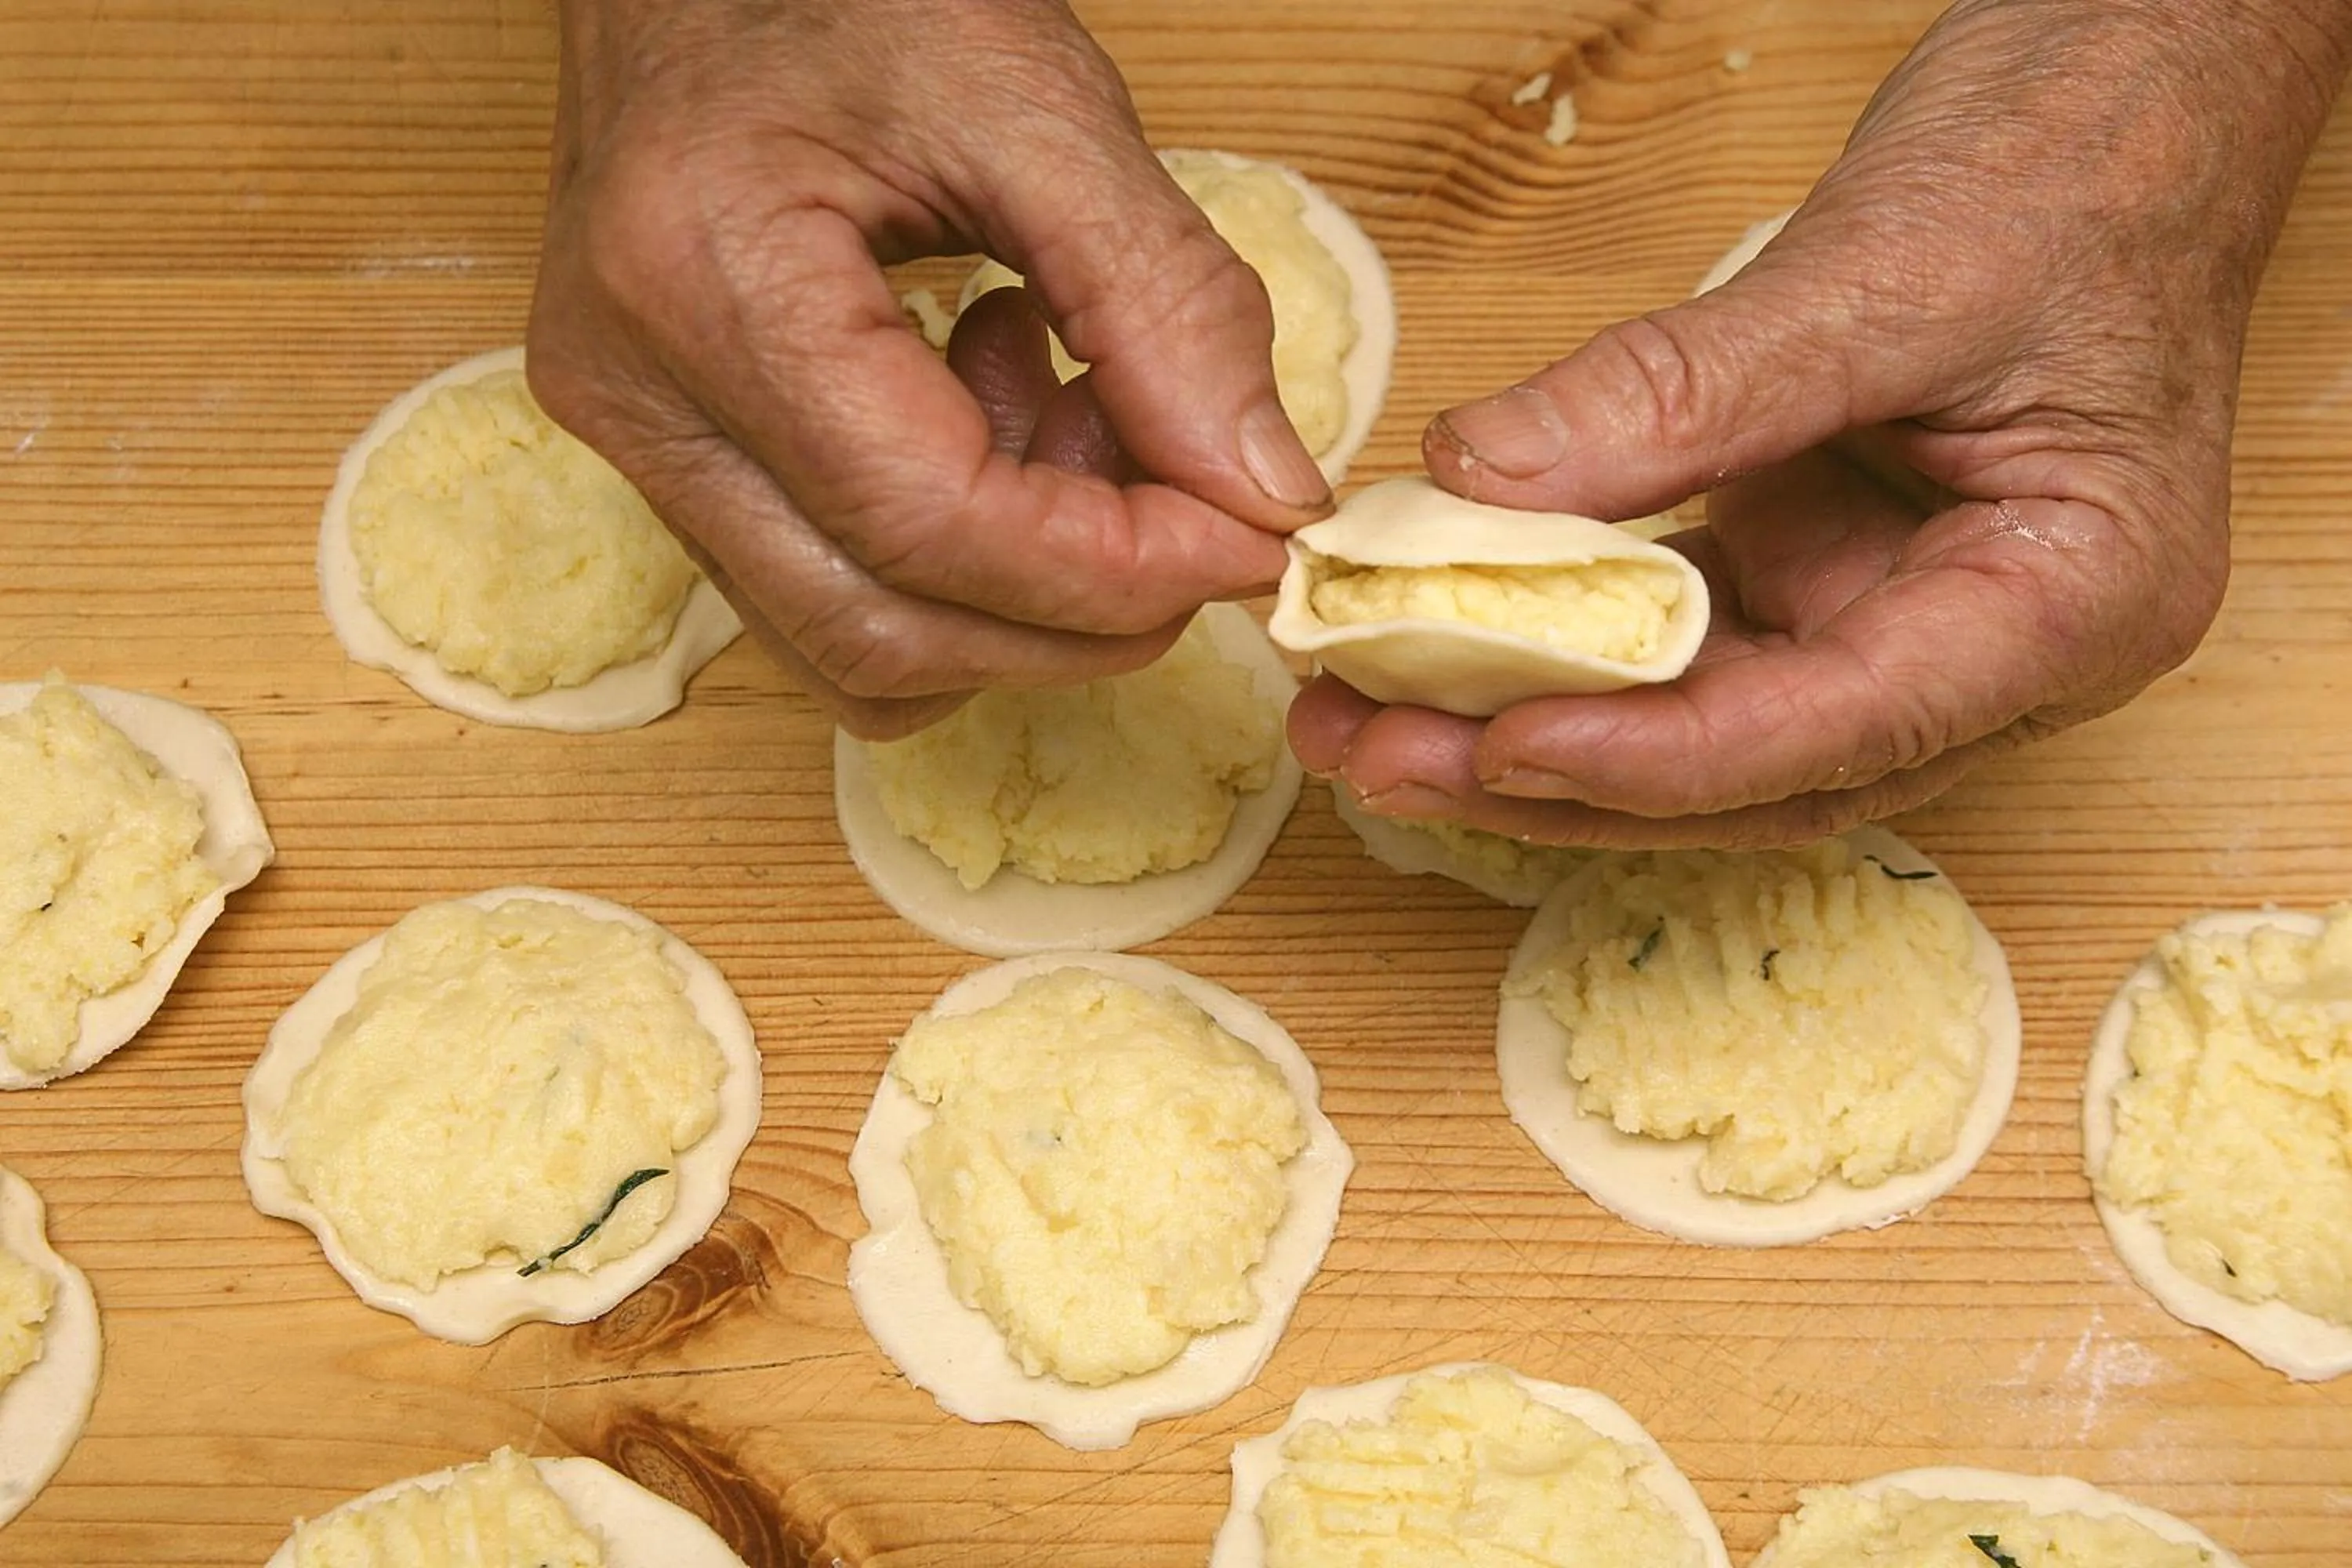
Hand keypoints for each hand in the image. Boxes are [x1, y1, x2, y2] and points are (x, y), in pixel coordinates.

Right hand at [528, 0, 1331, 738]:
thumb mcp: (1035, 101)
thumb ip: (1165, 299)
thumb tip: (1263, 497)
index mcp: (704, 277)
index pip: (931, 524)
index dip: (1115, 567)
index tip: (1250, 538)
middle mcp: (636, 395)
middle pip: (886, 632)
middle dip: (1079, 609)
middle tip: (1187, 492)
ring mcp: (636, 445)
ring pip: (855, 651)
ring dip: (1019, 596)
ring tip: (1074, 413)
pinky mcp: (664, 465)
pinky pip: (827, 603)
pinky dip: (955, 574)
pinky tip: (996, 424)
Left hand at [1291, 0, 2350, 846]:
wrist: (2130, 99)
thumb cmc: (2075, 171)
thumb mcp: (1884, 274)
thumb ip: (1689, 391)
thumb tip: (1487, 476)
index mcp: (2072, 607)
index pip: (1843, 731)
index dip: (1660, 758)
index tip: (1498, 747)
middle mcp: (1993, 652)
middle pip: (1755, 774)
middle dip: (1559, 782)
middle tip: (1379, 756)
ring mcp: (1904, 619)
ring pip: (1706, 734)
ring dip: (1537, 737)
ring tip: (1367, 725)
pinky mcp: (1826, 571)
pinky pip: (1684, 640)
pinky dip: (1567, 648)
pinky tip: (1442, 645)